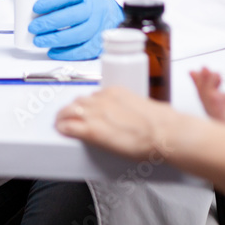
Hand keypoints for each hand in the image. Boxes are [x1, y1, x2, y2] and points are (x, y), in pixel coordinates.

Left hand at [29, 0, 122, 59]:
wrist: (115, 15)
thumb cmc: (92, 5)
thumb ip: (62, 1)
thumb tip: (37, 13)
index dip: (51, 1)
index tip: (36, 7)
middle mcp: (96, 8)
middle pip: (73, 16)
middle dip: (50, 22)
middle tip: (34, 27)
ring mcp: (100, 25)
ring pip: (79, 34)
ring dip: (56, 39)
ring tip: (40, 41)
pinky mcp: (101, 42)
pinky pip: (84, 50)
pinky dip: (67, 53)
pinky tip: (53, 51)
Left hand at [56, 87, 174, 161]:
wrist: (164, 133)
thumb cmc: (160, 123)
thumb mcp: (144, 106)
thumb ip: (134, 108)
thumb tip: (137, 115)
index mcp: (115, 92)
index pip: (93, 95)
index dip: (87, 104)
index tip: (87, 109)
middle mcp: (102, 100)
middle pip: (79, 101)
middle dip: (73, 108)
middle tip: (69, 116)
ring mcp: (95, 114)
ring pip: (69, 110)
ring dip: (64, 116)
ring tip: (61, 123)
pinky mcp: (92, 130)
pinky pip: (69, 126)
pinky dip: (62, 128)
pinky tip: (60, 131)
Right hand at [190, 56, 224, 128]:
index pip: (220, 98)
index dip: (207, 84)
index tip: (201, 70)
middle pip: (212, 107)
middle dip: (202, 87)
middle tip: (201, 72)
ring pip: (214, 115)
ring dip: (206, 94)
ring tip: (209, 76)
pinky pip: (224, 123)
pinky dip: (215, 106)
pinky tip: (217, 90)